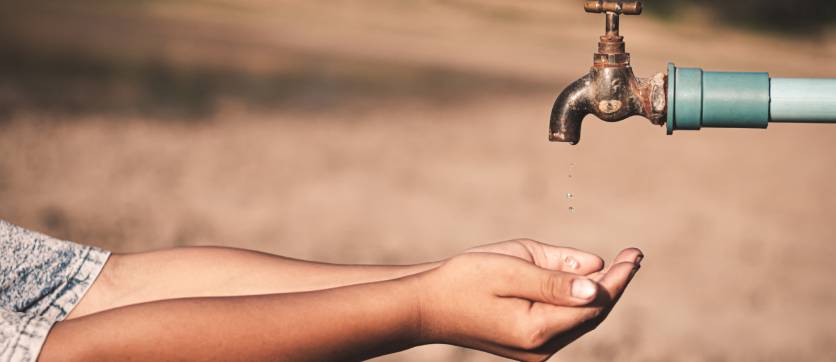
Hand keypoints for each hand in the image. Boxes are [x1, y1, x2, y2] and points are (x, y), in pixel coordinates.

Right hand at [414, 244, 641, 361]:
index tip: (635, 254)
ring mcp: (534, 352)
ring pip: (580, 320)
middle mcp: (541, 348)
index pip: (595, 303)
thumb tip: (597, 283)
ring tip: (617, 265)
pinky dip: (577, 301)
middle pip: (593, 315)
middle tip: (634, 255)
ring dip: (598, 293)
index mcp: (538, 328)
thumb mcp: (510, 267)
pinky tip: (585, 282)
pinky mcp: (528, 347)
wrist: (427, 307)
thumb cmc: (464, 279)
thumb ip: (555, 276)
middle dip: (614, 284)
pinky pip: (564, 322)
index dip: (618, 278)